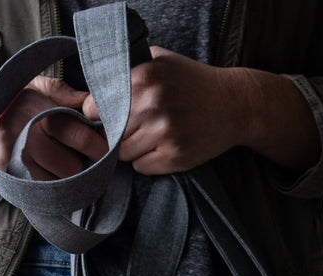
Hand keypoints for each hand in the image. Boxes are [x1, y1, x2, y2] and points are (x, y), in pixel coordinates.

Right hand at [0, 77, 108, 189]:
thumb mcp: (19, 86)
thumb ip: (55, 90)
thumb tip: (88, 102)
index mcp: (31, 108)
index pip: (80, 136)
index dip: (99, 148)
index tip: (105, 153)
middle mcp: (21, 134)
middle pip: (73, 168)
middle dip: (84, 172)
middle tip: (86, 170)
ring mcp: (9, 161)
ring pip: (56, 187)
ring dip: (65, 187)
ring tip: (62, 177)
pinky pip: (34, 196)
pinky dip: (43, 194)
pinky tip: (40, 183)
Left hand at [82, 47, 320, 174]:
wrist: (233, 105)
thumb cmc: (191, 82)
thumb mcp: (158, 61)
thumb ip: (124, 70)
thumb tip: (89, 92)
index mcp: (142, 79)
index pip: (95, 108)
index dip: (99, 114)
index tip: (108, 115)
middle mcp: (151, 105)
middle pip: (109, 134)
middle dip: (117, 133)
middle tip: (135, 127)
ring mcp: (164, 133)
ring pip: (123, 154)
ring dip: (132, 148)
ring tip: (151, 135)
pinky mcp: (175, 157)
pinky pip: (141, 167)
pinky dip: (147, 161)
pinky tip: (163, 147)